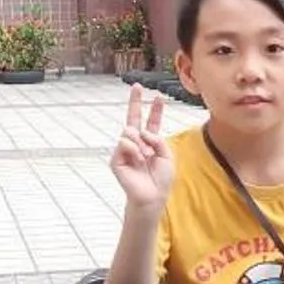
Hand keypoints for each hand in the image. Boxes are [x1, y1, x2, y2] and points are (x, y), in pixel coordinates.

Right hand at [110, 87, 172, 210]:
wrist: (152, 196)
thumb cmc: (161, 179)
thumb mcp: (167, 155)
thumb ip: (157, 139)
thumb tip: (141, 131)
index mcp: (151, 142)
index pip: (152, 123)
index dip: (155, 110)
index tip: (158, 97)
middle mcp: (137, 143)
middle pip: (134, 118)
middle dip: (135, 102)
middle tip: (137, 86)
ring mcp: (125, 150)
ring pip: (130, 131)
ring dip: (141, 143)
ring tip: (146, 156)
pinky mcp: (117, 158)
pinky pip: (124, 143)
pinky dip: (134, 150)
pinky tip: (138, 160)